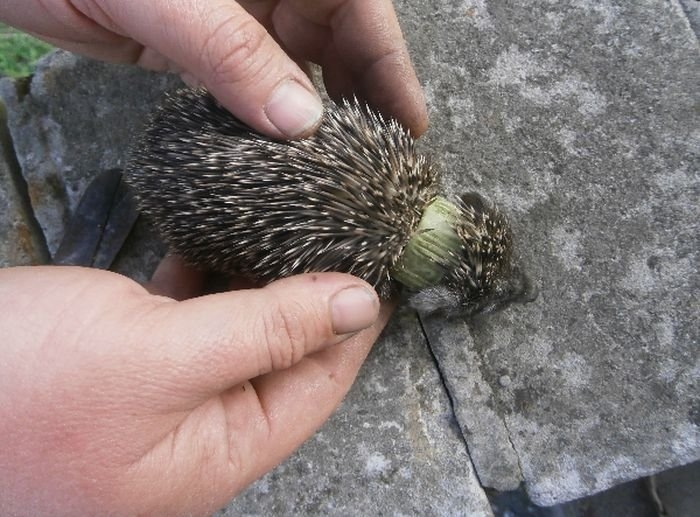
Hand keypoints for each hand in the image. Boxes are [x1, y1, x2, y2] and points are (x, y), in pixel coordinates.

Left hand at [0, 0, 426, 138]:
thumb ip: (231, 52)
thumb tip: (303, 124)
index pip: (357, 7)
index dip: (390, 65)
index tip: (410, 125)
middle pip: (335, 44)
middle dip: (361, 99)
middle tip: (378, 164)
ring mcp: (232, 16)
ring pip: (294, 70)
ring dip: (316, 116)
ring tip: (339, 172)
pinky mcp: (199, 46)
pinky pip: (248, 86)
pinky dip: (267, 120)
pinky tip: (280, 156)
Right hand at [0, 258, 390, 514]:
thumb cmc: (16, 393)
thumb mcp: (160, 356)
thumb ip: (266, 330)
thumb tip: (354, 304)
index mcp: (215, 454)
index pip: (317, 387)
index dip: (352, 329)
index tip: (376, 272)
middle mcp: (193, 435)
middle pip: (281, 362)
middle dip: (310, 301)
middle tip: (337, 240)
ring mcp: (157, 400)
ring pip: (236, 337)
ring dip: (260, 287)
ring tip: (290, 234)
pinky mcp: (123, 365)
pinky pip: (188, 323)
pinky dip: (205, 283)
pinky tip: (215, 246)